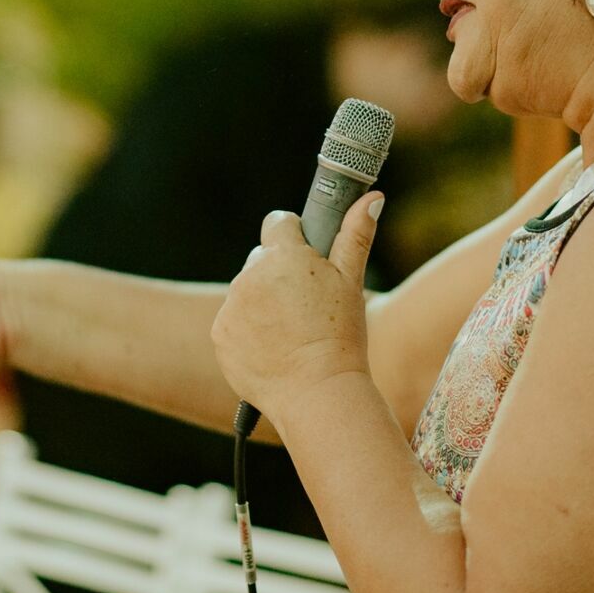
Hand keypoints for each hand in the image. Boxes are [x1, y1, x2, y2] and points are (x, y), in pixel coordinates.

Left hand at [211, 191, 383, 422]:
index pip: (278, 222)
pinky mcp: (220, 334)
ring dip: (262, 302)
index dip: (294, 236)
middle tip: (305, 304)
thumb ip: (356, 235)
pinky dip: (248, 330)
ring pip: (246, 291)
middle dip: (279, 273)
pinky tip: (273, 346)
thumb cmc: (341, 336)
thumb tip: (372, 199)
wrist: (317, 393)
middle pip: (261, 259)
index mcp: (283, 255)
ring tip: (291, 330)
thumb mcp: (351, 281)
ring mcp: (232, 306)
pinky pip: (233, 321)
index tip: (305, 255)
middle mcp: (250, 275)